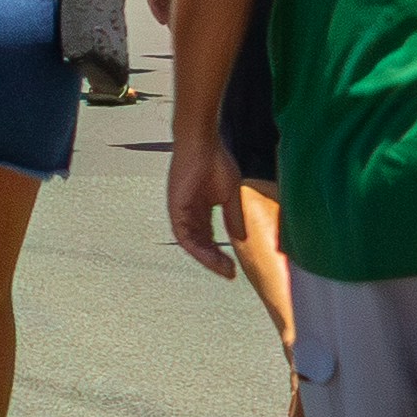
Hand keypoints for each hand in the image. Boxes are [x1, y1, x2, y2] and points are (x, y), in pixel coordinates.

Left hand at [164, 126, 242, 279]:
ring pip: (191, 243)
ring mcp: (181, 211)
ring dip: (207, 258)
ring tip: (223, 269)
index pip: (208, 237)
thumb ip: (233, 217)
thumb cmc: (216, 162)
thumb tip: (241, 238)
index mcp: (201, 209)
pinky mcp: (175, 207)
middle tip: (229, 273)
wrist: (202, 143)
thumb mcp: (230, 196)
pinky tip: (209, 257)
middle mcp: (189, 213)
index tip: (233, 267)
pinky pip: (183, 234)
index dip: (219, 253)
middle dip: (214, 260)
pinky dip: (196, 247)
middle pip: (199, 244)